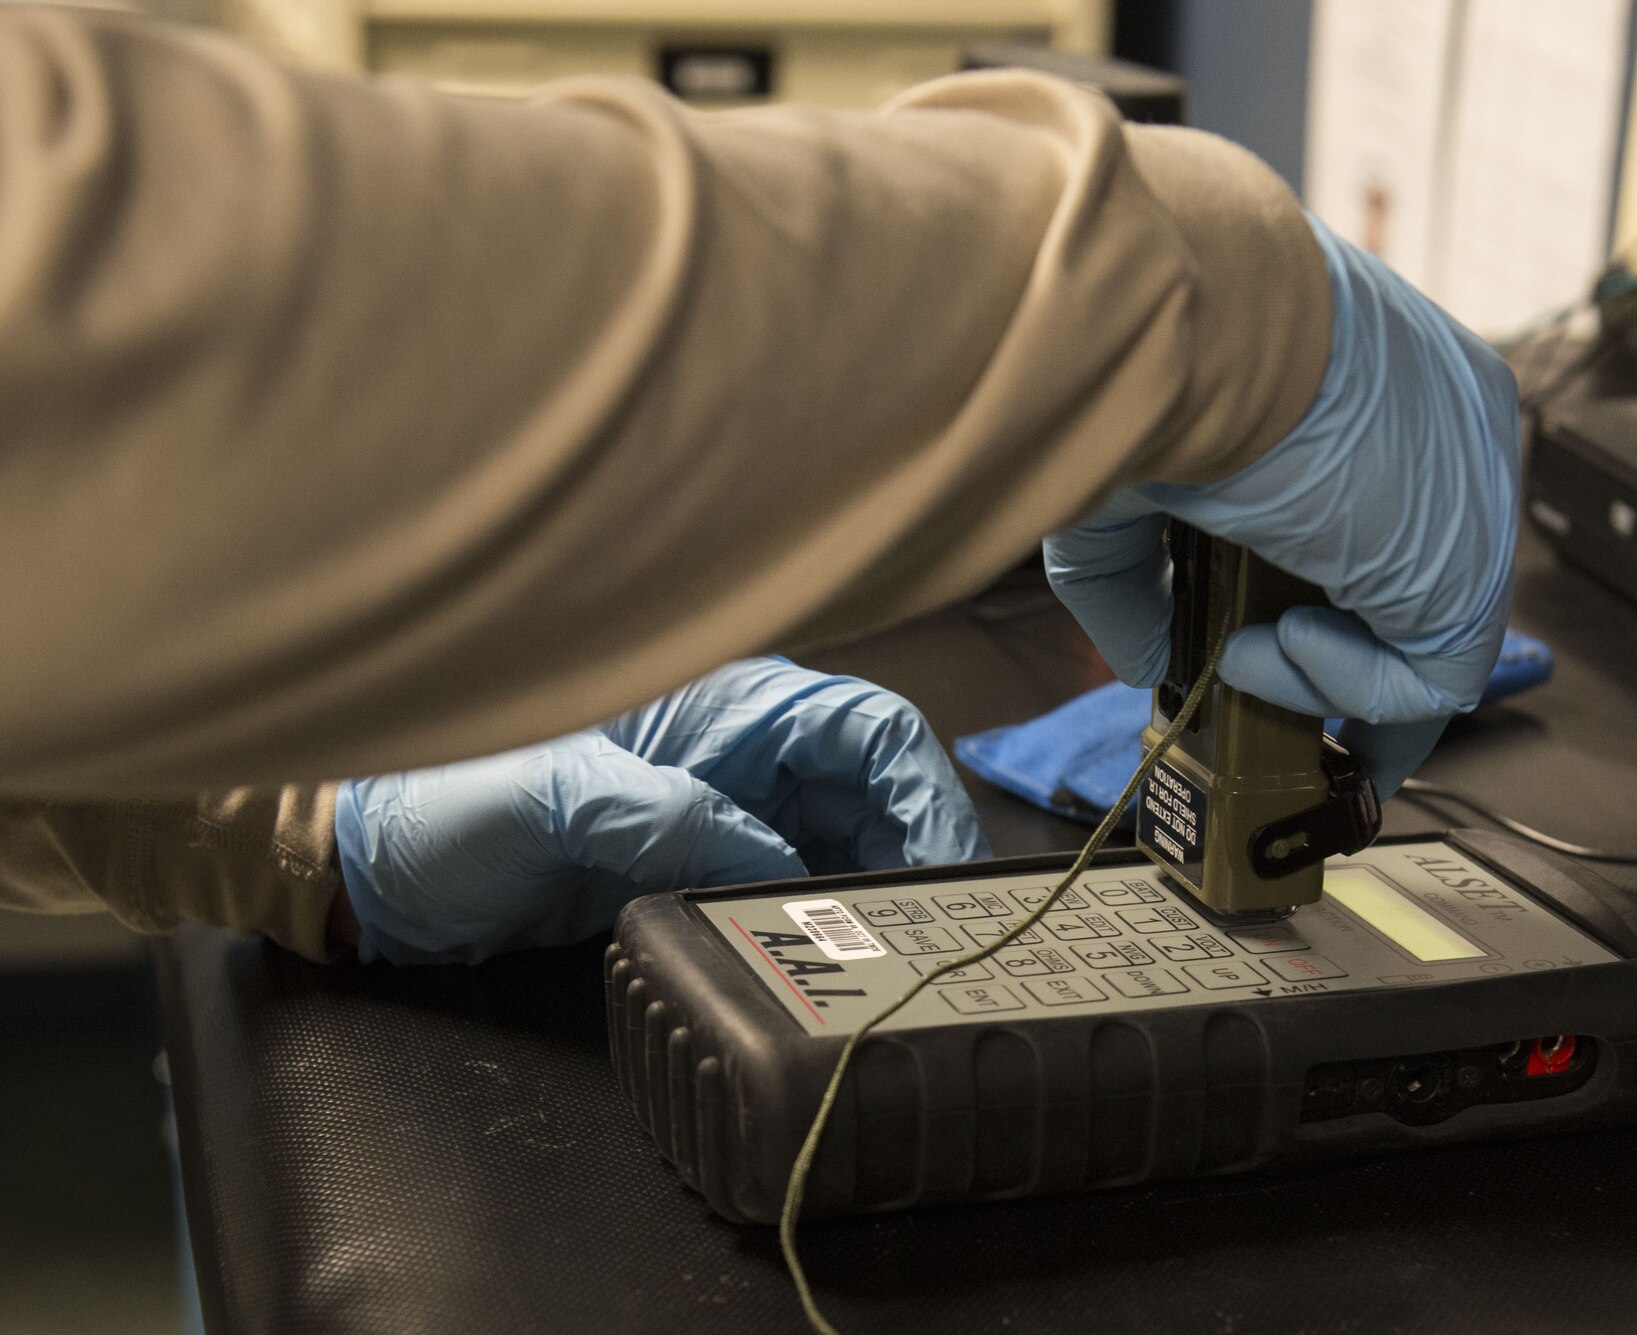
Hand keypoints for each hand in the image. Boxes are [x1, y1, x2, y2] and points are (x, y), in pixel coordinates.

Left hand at [334, 658, 989, 963]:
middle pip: (879, 795)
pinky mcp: (704, 879)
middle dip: (925, 855)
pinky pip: (799, 899)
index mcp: (724, 706)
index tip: (950, 868)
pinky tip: (845, 967)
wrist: (377, 873)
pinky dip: (835, 929)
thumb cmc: (447, 801)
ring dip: (887, 899)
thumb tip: (784, 870)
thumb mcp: (556, 793)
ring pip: (853, 850)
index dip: (925, 792)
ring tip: (908, 957)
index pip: (868, 729)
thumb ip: (672, 817)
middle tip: (951, 932)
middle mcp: (744, 757)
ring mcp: (728, 820)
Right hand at [1043, 214, 1518, 794]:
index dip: (1322, 567)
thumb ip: (1134, 573)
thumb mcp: (1130, 466)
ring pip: (1417, 633)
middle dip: (1330, 634)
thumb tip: (1143, 661)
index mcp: (1392, 370)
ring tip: (1233, 649)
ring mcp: (1475, 500)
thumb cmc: (1155, 361)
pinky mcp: (1469, 573)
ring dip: (1314, 668)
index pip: (1388, 490)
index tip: (1249, 607)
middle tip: (1240, 657)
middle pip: (1412, 565)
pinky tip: (1263, 645)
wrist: (1194, 317)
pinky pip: (1426, 678)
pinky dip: (1338, 686)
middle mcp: (1454, 428)